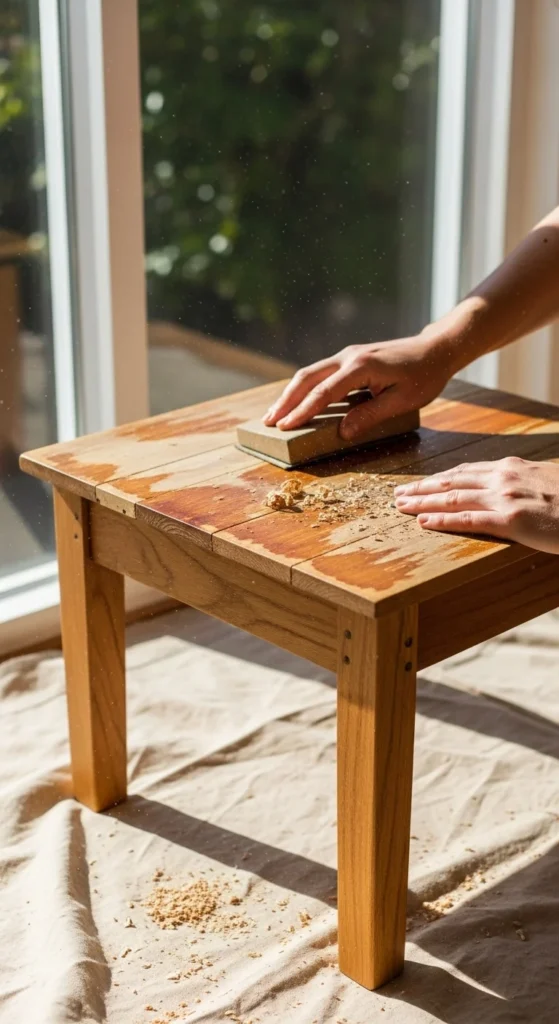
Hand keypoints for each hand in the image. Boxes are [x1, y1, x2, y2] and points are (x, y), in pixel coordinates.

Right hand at [263, 336, 453, 438]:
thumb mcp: (402, 401)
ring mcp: (347, 355)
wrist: (436, 349)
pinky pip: (320, 373)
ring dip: (291, 393)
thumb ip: (371, 416)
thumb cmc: (424, 376)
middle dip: (286, 400)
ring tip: (275, 414)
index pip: (323, 392)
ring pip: (310, 373)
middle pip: (307, 378)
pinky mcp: (350, 359)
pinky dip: (305, 387)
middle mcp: (348, 357)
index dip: (303, 411)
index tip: (285, 427)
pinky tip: (297, 401)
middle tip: (268, 422)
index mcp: (360, 367)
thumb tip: (342, 432)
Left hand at [394, 457, 558, 554]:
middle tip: (397, 493)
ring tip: (400, 506)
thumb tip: (509, 489)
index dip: (438, 479)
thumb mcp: (545, 482)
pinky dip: (442, 521)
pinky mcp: (511, 520)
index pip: (465, 472)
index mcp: (511, 468)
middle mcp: (503, 478)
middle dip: (422, 488)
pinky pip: (468, 520)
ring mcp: (506, 498)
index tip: (419, 484)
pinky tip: (423, 522)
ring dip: (422, 502)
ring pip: (453, 499)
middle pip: (452, 483)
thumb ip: (522, 483)